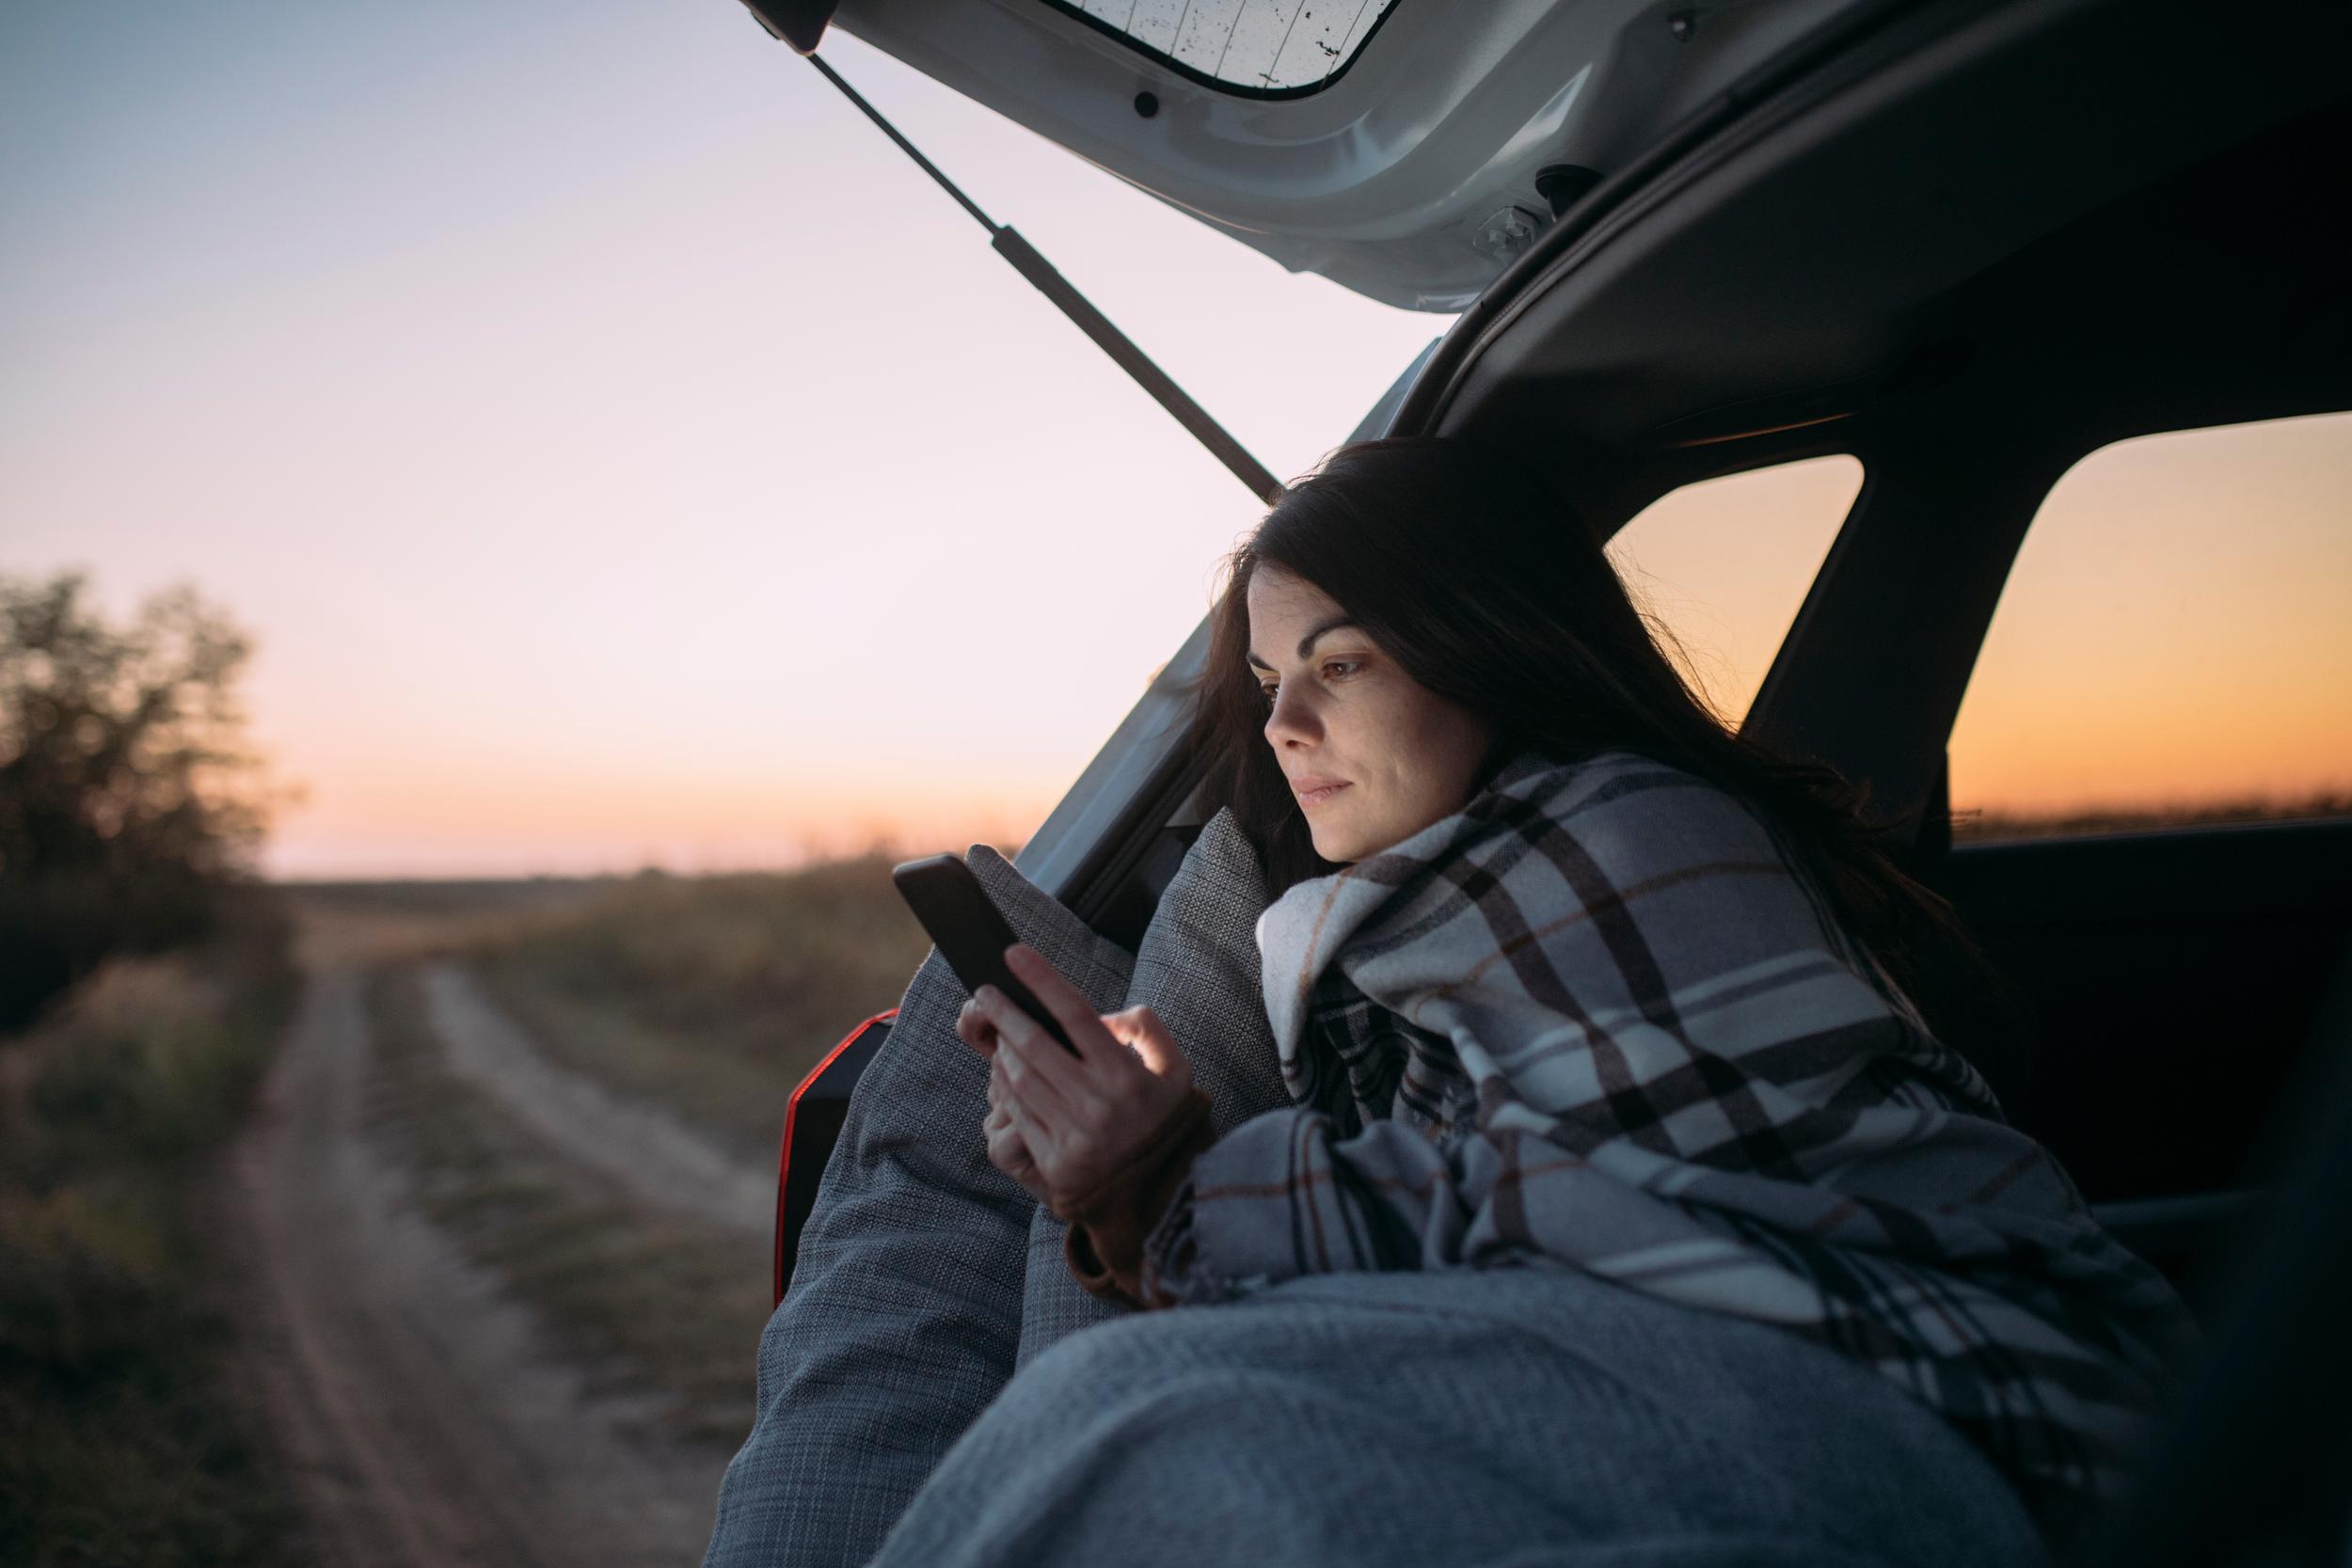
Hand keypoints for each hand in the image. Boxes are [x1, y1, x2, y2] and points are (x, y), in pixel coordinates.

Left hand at [959, 944, 1195, 1216]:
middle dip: (1004, 1011)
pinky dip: (1005, 1088)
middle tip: (985, 989)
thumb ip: (1146, 1029)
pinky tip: (1004, 1072)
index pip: (1075, 1013)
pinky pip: (1018, 1113)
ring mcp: (1074, 1136)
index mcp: (1126, 1076)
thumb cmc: (1164, 1118)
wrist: (1162, 1191)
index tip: (1014, 953)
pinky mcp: (1055, 1162)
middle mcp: (1098, 1105)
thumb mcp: (1175, 1069)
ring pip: (1020, 1079)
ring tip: (999, 1033)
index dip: (1041, 979)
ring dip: (1002, 1050)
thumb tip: (1104, 1016)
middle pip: (1035, 1045)